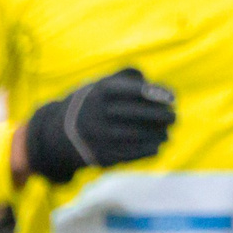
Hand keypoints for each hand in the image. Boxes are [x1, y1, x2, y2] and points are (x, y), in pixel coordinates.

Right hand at [19, 67, 176, 185]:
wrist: (59, 133)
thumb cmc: (92, 102)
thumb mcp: (104, 83)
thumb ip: (130, 77)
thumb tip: (158, 89)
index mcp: (100, 91)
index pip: (134, 90)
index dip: (156, 93)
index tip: (172, 98)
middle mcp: (97, 113)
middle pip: (137, 114)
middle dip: (161, 116)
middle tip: (174, 117)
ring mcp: (97, 136)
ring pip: (135, 136)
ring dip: (156, 135)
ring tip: (167, 133)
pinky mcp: (99, 155)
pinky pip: (128, 154)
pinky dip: (146, 150)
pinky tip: (157, 145)